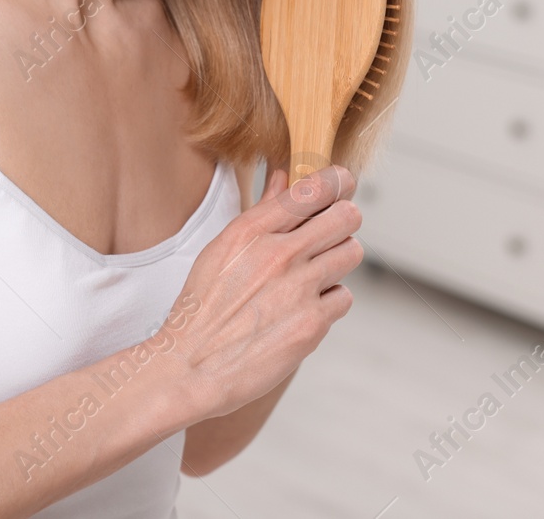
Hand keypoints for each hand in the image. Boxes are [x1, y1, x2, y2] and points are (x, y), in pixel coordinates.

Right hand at [160, 164, 363, 420]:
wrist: (192, 366)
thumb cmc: (203, 307)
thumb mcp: (223, 248)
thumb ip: (262, 210)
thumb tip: (283, 176)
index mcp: (252, 229)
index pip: (315, 187)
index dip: (336, 182)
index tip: (341, 185)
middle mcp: (279, 253)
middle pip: (347, 216)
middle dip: (343, 222)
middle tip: (330, 234)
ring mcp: (299, 288)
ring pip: (352, 253)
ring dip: (338, 261)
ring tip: (315, 274)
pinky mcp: (313, 323)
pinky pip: (343, 296)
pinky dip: (329, 302)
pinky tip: (305, 308)